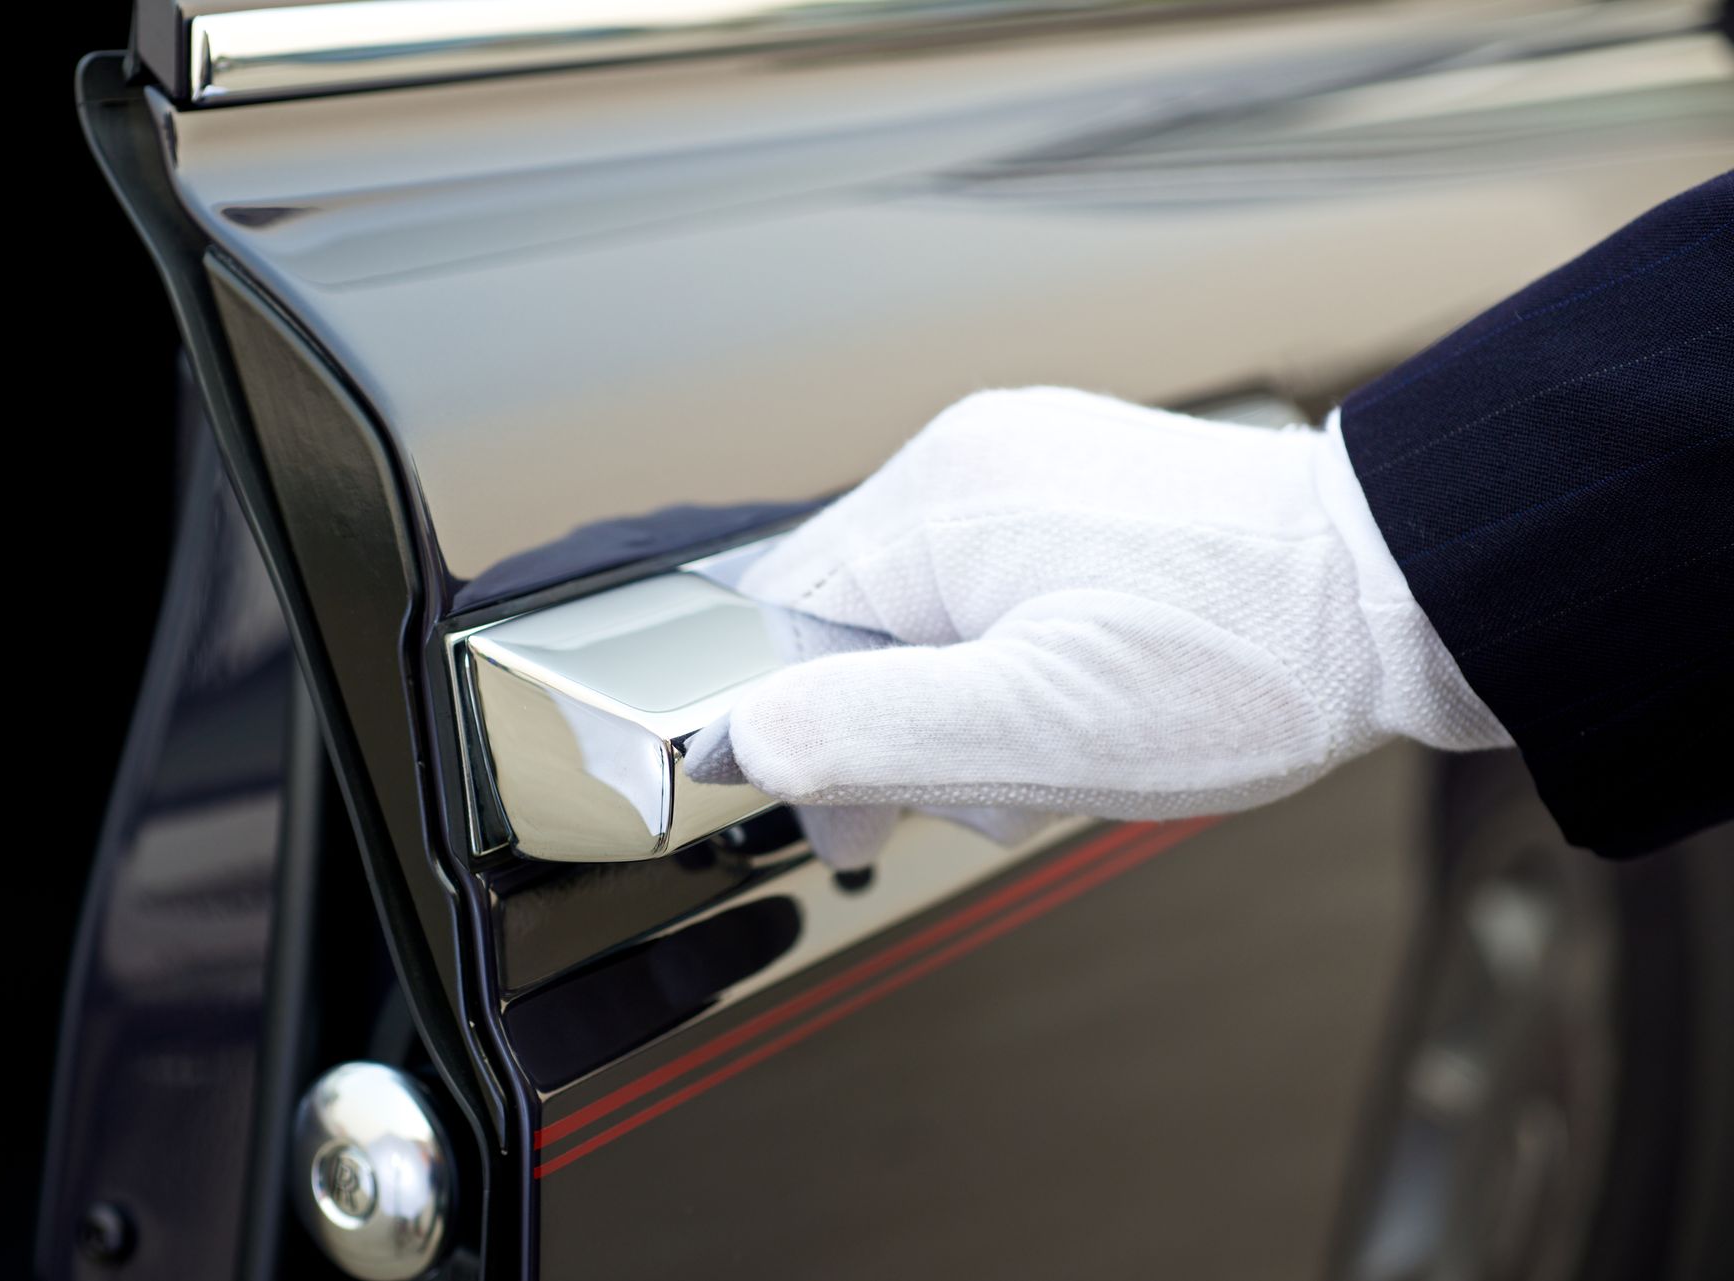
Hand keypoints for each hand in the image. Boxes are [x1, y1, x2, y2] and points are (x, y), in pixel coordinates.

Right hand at [687, 388, 1508, 865]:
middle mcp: (968, 458)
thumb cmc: (1244, 662)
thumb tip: (739, 737)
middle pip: (850, 619)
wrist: (1402, 593)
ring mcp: (1028, 461)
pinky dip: (1009, 658)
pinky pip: (988, 583)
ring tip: (1060, 747)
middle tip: (988, 789)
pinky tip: (1082, 692)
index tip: (861, 818)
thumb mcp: (1038, 728)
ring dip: (962, 702)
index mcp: (935, 506)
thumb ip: (870, 729)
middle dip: (898, 727)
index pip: (780, 624)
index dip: (801, 734)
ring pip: (921, 608)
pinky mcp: (1077, 484)